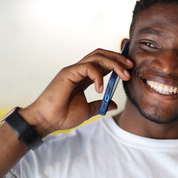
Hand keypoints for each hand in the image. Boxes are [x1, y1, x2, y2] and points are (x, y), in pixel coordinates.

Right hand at [19, 47, 133, 136]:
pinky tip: (101, 89)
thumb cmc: (63, 116)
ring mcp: (73, 70)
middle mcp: (79, 70)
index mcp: (83, 77)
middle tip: (131, 66)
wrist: (46, 122)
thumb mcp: (88, 110)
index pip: (102, 62)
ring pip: (97, 57)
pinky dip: (99, 76)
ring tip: (124, 74)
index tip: (130, 67)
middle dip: (118, 58)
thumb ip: (100, 104)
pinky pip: (88, 67)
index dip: (116, 62)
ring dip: (114, 63)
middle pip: (101, 54)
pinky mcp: (68, 73)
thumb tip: (114, 104)